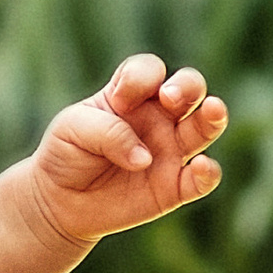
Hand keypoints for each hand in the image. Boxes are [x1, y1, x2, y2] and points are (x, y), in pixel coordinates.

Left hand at [25, 54, 225, 250]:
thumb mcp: (72, 129)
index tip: (118, 101)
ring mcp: (169, 151)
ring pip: (205, 126)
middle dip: (187, 85)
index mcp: (131, 95)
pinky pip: (201, 179)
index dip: (141, 78)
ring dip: (213, 116)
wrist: (59, 201)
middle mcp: (158, 118)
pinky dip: (208, 172)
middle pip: (189, 88)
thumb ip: (109, 132)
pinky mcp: (174, 187)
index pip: (150, 71)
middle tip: (168, 97)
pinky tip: (202, 167)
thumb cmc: (66, 153)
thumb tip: (146, 159)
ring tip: (213, 109)